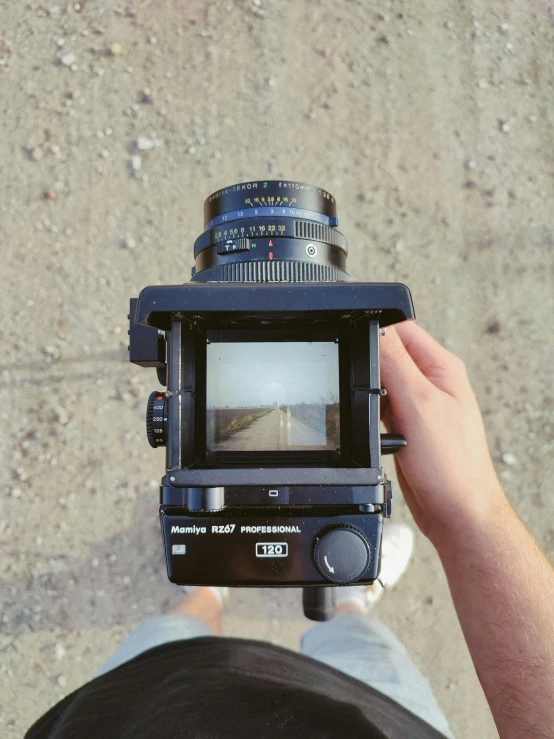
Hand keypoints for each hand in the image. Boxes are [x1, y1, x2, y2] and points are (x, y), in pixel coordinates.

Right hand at [380, 321, 506, 546]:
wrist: (455, 512)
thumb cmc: (452, 464)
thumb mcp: (418, 403)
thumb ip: (394, 363)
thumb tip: (373, 328)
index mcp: (441, 366)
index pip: (400, 328)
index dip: (374, 331)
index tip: (356, 346)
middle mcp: (431, 382)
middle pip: (386, 355)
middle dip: (368, 368)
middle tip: (370, 392)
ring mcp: (418, 405)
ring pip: (379, 384)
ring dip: (370, 397)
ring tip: (383, 418)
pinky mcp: (406, 427)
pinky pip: (379, 410)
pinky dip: (372, 418)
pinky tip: (382, 433)